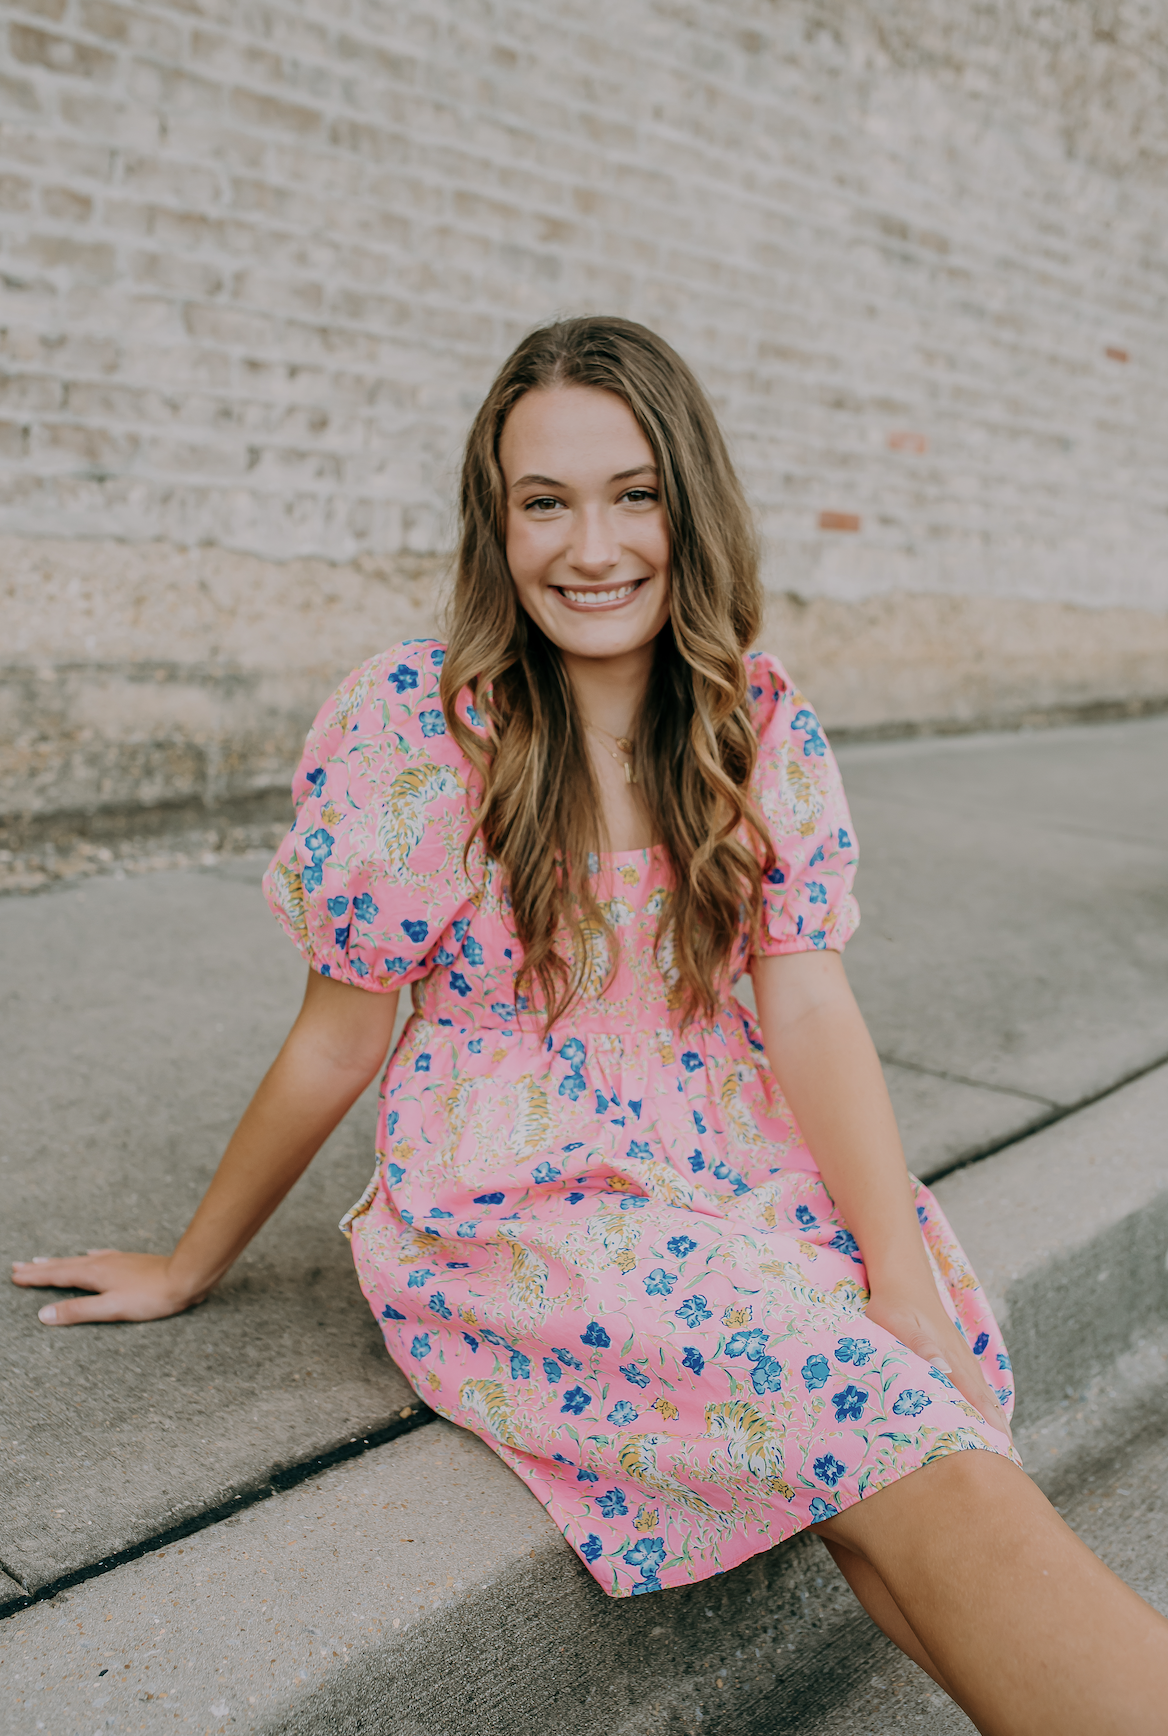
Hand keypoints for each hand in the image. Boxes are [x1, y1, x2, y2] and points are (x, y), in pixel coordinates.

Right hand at [10, 1249, 203, 1325]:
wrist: (184, 1276)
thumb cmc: (150, 1296)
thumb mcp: (111, 1309)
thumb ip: (78, 1311)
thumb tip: (44, 1315)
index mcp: (93, 1274)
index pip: (56, 1276)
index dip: (35, 1277)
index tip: (15, 1276)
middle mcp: (101, 1262)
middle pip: (63, 1265)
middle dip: (40, 1267)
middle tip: (18, 1267)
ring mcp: (115, 1260)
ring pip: (79, 1259)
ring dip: (59, 1261)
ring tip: (42, 1260)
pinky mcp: (128, 1261)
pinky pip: (100, 1255)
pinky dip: (87, 1256)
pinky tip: (90, 1253)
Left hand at [865, 1287, 1012, 1444]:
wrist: (903, 1277)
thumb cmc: (895, 1304)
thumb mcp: (899, 1324)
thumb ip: (920, 1346)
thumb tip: (946, 1370)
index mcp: (950, 1356)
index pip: (975, 1397)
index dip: (988, 1424)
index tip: (1002, 1452)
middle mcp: (961, 1359)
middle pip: (985, 1398)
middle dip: (998, 1428)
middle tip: (1012, 1462)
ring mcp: (960, 1355)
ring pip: (982, 1391)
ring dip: (994, 1416)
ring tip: (1005, 1445)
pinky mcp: (954, 1351)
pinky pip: (975, 1382)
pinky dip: (984, 1401)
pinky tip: (988, 1412)